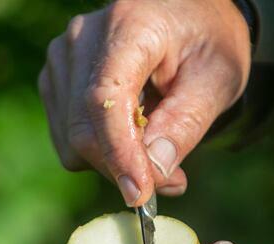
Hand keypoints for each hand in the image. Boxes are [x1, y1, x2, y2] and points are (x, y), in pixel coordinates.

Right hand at [38, 0, 250, 204]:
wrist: (191, 17)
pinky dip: (102, 152)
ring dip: (115, 163)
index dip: (119, 152)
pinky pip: (69, 137)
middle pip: (84, 127)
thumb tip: (153, 172)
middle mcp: (82, 38)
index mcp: (129, 26)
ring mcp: (63, 58)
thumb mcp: (216, 81)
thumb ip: (185, 124)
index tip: (139, 195)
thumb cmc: (210, 44)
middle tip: (174, 182)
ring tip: (161, 152)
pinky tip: (135, 137)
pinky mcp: (57, 80)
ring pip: (73, 139)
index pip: (104, 99)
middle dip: (124, 168)